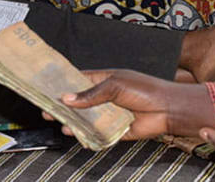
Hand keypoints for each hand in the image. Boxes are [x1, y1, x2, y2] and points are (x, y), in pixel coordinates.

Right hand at [46, 69, 214, 139]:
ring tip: (58, 122)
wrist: (168, 110)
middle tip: (46, 109)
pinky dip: (85, 134)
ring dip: (72, 121)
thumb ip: (91, 93)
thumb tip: (68, 98)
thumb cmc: (146, 90)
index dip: (64, 84)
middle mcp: (105, 97)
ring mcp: (109, 114)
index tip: (46, 87)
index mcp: (105, 80)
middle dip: (63, 106)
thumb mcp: (115, 86)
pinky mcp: (115, 129)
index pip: (79, 80)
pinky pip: (97, 133)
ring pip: (86, 118)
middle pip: (80, 102)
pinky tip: (74, 134)